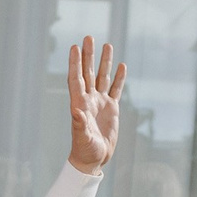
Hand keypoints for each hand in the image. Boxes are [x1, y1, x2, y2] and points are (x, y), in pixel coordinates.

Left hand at [67, 38, 127, 173]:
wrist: (93, 159)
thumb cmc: (85, 150)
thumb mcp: (82, 138)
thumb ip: (80, 125)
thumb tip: (76, 112)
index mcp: (79, 104)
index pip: (76, 78)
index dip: (75, 63)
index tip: (74, 47)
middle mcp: (89, 100)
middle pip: (89, 72)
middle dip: (88, 55)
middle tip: (88, 37)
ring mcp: (100, 103)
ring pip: (103, 77)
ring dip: (105, 62)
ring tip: (107, 45)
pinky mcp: (111, 109)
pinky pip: (115, 89)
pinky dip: (119, 78)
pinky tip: (122, 66)